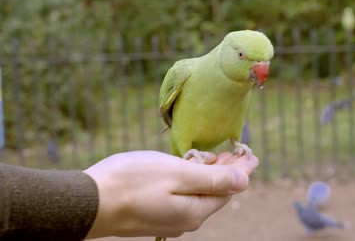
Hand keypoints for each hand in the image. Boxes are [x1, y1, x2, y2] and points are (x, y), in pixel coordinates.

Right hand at [83, 150, 258, 238]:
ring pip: (198, 194)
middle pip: (215, 192)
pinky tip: (190, 168)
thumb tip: (243, 182)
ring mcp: (168, 219)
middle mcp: (185, 220)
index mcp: (195, 210)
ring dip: (209, 174)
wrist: (86, 204)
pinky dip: (191, 180)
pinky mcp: (153, 215)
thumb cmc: (132, 183)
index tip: (252, 153)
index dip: (242, 170)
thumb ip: (212, 179)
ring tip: (217, 156)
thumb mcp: (177, 174)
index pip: (229, 189)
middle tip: (238, 152)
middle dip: (228, 171)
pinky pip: (182, 196)